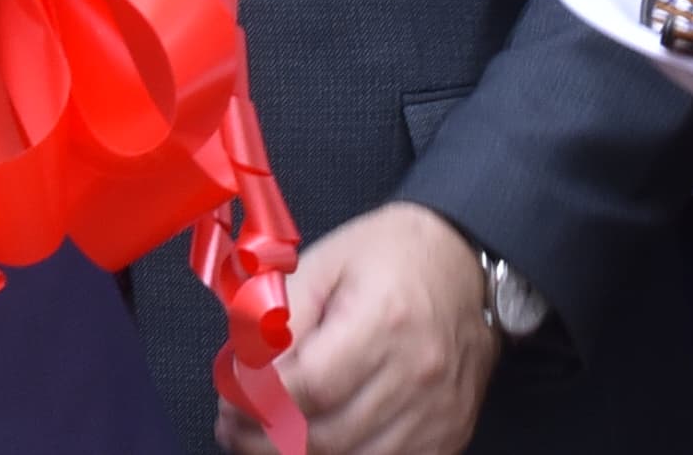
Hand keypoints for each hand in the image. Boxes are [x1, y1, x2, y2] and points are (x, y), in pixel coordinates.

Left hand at [217, 202, 495, 454]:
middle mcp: (417, 373)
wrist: (462, 263)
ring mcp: (439, 411)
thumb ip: (282, 316)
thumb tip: (247, 366)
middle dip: (266, 437)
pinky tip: (310, 447)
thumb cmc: (388, 256)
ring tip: (260, 439)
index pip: (310, 385)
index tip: (229, 394)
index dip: (259, 398)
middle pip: (329, 434)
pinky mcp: (450, 433)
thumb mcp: (322, 263)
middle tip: (232, 425)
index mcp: (384, 321)